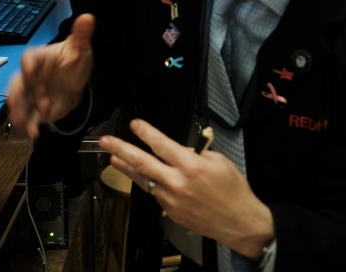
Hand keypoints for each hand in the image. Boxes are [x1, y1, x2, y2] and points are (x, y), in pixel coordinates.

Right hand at [7, 14, 95, 138]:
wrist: (76, 79)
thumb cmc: (73, 59)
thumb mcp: (80, 47)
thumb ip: (81, 34)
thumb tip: (88, 17)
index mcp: (39, 58)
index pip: (29, 58)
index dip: (29, 64)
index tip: (30, 71)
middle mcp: (31, 76)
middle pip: (17, 84)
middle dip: (15, 95)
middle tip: (15, 104)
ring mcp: (32, 93)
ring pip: (20, 103)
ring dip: (20, 114)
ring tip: (24, 124)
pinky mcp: (37, 108)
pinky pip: (30, 117)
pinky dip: (30, 126)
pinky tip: (34, 133)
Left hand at [100, 119, 274, 258]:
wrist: (238, 221)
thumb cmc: (233, 191)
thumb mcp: (219, 161)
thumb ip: (197, 153)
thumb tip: (180, 149)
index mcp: (191, 166)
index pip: (161, 144)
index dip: (145, 132)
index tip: (135, 124)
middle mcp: (178, 183)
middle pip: (142, 163)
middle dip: (121, 149)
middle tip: (106, 142)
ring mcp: (172, 199)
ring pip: (143, 180)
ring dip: (126, 167)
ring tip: (114, 158)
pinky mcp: (170, 212)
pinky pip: (155, 193)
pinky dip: (147, 183)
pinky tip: (141, 177)